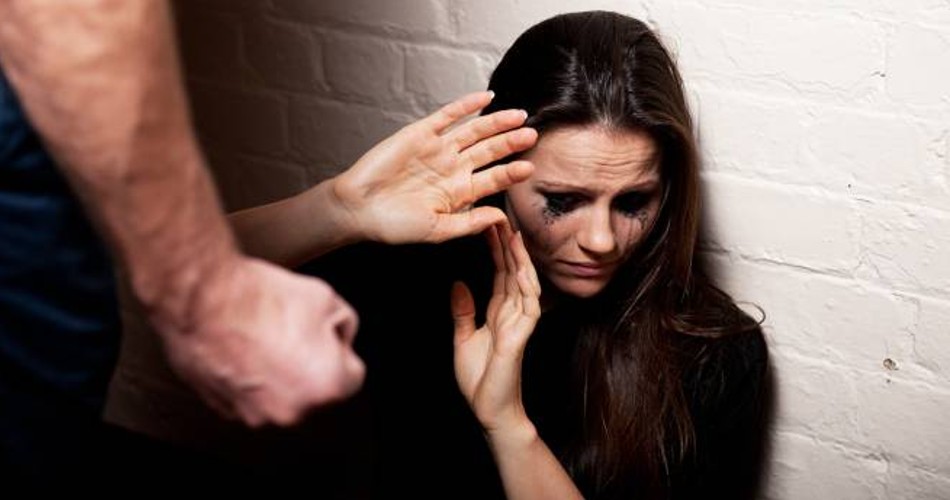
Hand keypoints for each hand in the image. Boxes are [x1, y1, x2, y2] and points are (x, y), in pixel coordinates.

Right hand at [158, 257, 364, 426]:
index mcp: (327, 385)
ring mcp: (255, 412)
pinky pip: (250, 395)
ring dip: (278, 372)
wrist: (202, 299)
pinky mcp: (225, 408)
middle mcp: (292, 409)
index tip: (321, 332)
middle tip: (290, 330)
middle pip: (316, 388)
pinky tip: (242, 347)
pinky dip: (249, 376)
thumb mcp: (325, 296)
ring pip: (282, 393)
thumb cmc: (257, 299)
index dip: (337, 346)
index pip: (352, 373)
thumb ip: (344, 325)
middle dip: (310, 363)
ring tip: (263, 335)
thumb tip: (339, 334)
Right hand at [330, 91, 536, 243]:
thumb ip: (470, 223)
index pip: (493, 179)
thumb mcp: (438, 230)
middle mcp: (452, 168)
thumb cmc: (395, 225)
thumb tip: (501, 217)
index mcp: (459, 193)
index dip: (511, 172)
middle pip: (489, 152)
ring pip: (474, 132)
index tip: (530, 168)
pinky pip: (448, 115)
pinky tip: (486, 98)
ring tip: (519, 117)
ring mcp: (438, 149)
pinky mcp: (421, 133)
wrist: (358, 208)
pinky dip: (467, 105)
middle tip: (532, 136)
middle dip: (511, 143)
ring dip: (496, 123)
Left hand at [452, 223, 540, 431]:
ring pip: (524, 283)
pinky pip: (529, 307)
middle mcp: (513, 314)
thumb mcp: (463, 338)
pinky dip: (526, 286)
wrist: (489, 410)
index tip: (490, 225)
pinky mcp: (521, 337)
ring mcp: (520, 324)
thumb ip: (463, 311)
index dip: (496, 249)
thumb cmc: (480, 379)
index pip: (500, 273)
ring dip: (519, 259)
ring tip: (512, 235)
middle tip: (501, 217)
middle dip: (508, 245)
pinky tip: (522, 269)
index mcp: (500, 312)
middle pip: (513, 272)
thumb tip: (457, 283)